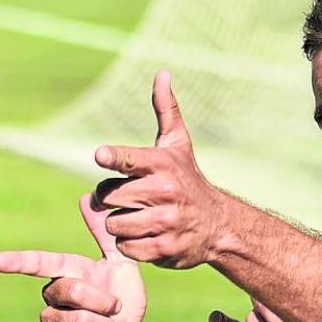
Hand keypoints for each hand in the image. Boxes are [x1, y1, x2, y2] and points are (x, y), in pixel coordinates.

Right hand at [0, 194, 146, 321]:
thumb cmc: (124, 303)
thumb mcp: (122, 266)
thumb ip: (105, 235)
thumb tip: (87, 196)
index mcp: (68, 274)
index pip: (41, 263)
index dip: (19, 262)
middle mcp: (53, 296)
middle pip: (70, 290)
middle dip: (102, 300)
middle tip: (115, 307)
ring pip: (72, 319)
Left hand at [93, 70, 231, 267]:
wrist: (220, 225)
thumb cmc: (189, 180)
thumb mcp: (178, 145)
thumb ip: (165, 110)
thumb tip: (161, 72)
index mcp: (163, 165)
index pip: (129, 159)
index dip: (113, 156)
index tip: (101, 155)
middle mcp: (165, 192)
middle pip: (108, 197)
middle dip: (113, 200)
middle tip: (131, 199)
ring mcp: (166, 222)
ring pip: (114, 225)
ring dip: (121, 224)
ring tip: (141, 218)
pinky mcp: (165, 249)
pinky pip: (126, 249)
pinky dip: (132, 245)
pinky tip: (148, 236)